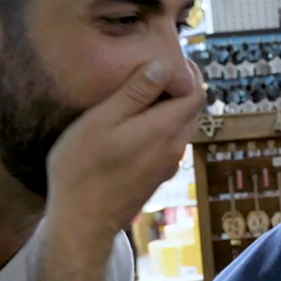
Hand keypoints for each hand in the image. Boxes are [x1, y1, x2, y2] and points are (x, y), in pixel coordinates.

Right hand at [45, 59, 205, 237]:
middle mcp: (175, 147)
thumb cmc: (85, 167)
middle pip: (193, 109)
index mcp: (166, 129)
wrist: (83, 220)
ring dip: (172, 107)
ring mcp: (169, 163)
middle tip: (156, 71)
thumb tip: (164, 66)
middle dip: (182, 88)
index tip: (171, 59)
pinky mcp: (158, 175)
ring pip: (183, 126)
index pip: (198, 93)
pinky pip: (171, 142)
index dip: (190, 73)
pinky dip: (164, 125)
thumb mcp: (104, 119)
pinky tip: (137, 123)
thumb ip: (136, 92)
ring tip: (144, 94)